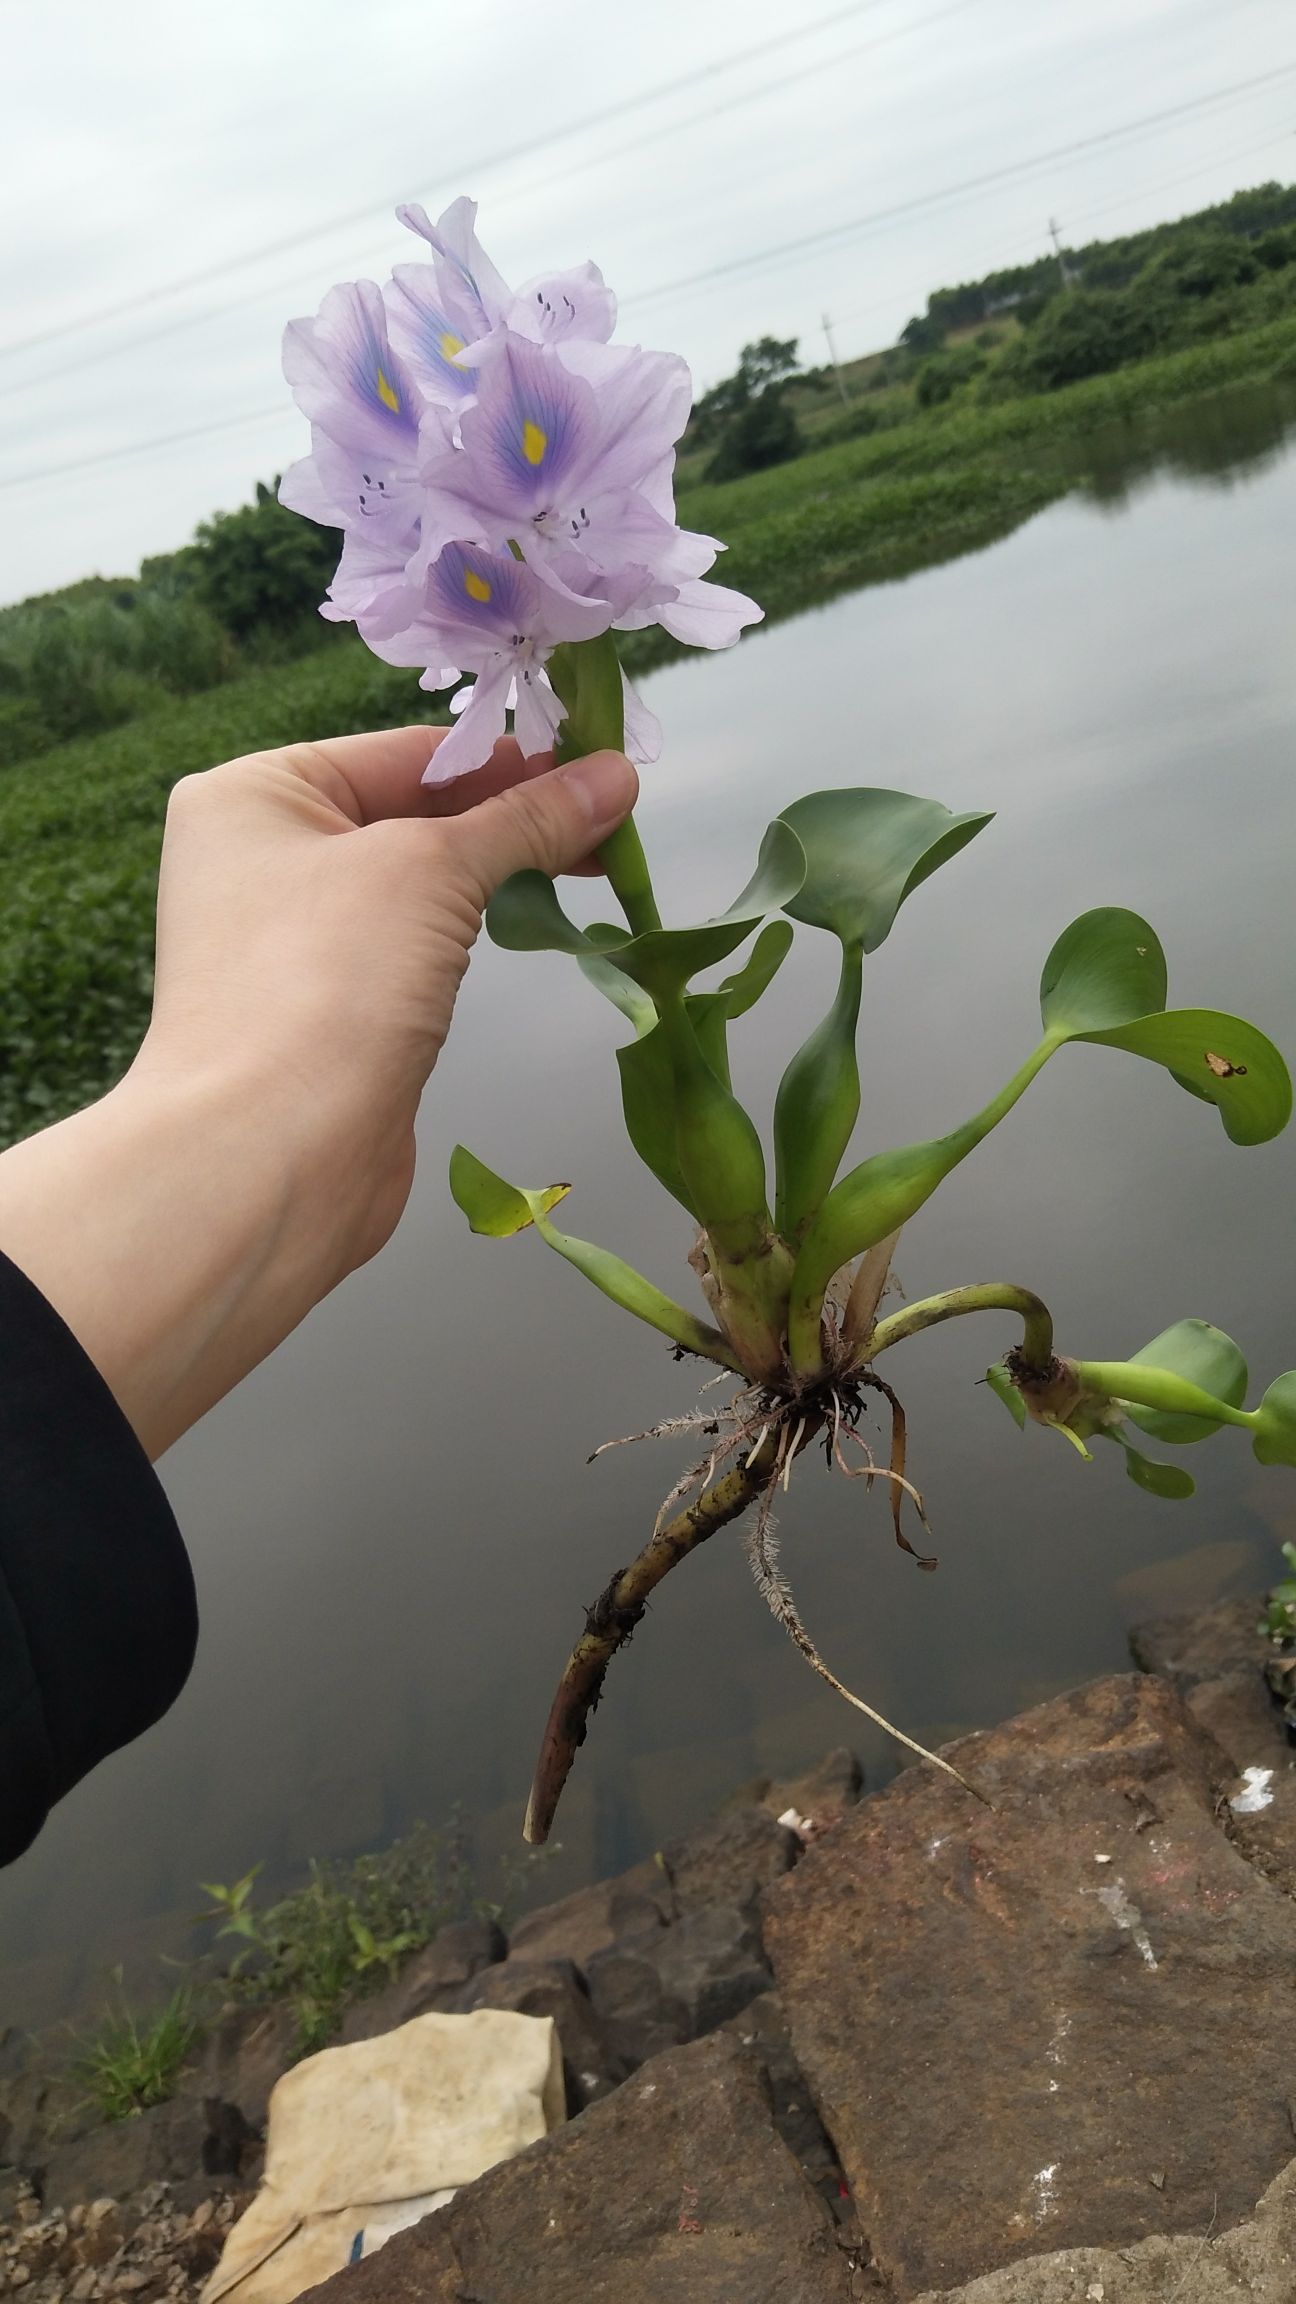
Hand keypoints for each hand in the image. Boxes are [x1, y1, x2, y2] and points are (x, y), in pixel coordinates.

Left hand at [0, 727, 636, 1454]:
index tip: (604, 768)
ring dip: (501, 878)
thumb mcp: (434, 870)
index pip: (407, 754)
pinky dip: (471, 940)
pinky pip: (415, 953)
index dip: (510, 759)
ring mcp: (293, 943)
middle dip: (515, 819)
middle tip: (617, 825)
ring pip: (420, 888)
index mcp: (255, 796)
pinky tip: (533, 931)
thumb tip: (615, 775)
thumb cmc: (323, 986)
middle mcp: (261, 860)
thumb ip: (528, 818)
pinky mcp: (332, 1014)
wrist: (270, 1160)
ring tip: (595, 870)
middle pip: (415, 815)